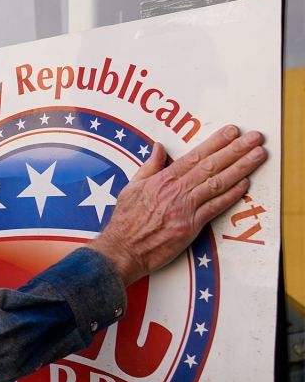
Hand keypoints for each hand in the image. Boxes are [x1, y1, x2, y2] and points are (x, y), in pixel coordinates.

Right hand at [88, 125, 264, 285]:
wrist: (123, 250)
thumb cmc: (125, 221)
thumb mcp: (131, 187)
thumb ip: (149, 166)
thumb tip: (158, 147)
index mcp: (162, 180)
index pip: (194, 156)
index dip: (215, 142)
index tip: (232, 132)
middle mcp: (176, 191)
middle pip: (211, 166)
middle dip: (236, 150)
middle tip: (254, 138)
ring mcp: (185, 209)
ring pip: (218, 183)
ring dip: (241, 168)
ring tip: (258, 155)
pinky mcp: (191, 226)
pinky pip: (215, 207)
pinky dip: (231, 194)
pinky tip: (245, 183)